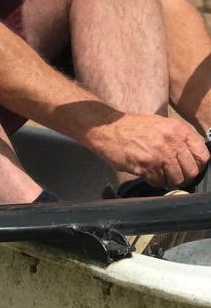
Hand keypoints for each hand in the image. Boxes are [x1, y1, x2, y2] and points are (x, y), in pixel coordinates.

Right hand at [85, 114, 209, 188]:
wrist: (108, 128)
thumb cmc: (133, 127)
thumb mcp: (161, 125)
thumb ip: (178, 139)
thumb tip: (194, 158)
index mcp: (177, 129)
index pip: (202, 155)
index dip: (197, 165)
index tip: (188, 167)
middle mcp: (171, 141)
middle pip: (191, 171)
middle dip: (183, 176)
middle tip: (173, 175)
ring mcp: (159, 154)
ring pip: (176, 179)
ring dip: (168, 180)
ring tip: (158, 174)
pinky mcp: (146, 165)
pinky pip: (159, 182)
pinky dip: (155, 181)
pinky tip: (147, 173)